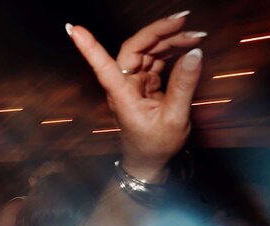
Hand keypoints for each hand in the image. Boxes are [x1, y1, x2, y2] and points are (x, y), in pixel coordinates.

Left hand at [66, 13, 203, 180]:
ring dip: (169, 40)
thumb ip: (183, 86)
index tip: (74, 29)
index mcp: (121, 95)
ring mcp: (133, 83)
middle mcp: (123, 85)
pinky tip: (187, 46)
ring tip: (196, 35)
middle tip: (184, 20)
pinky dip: (171, 50)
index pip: (102, 66)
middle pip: (135, 48)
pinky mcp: (144, 84)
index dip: (89, 47)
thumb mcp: (173, 118)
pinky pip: (155, 60)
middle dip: (158, 32)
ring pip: (147, 51)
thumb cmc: (154, 146)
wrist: (150, 161)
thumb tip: (194, 54)